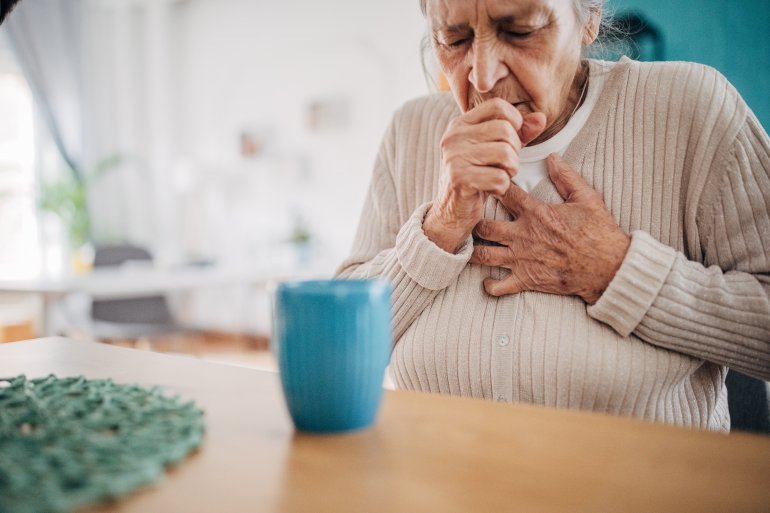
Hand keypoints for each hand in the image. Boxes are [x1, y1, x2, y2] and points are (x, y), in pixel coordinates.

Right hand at [423, 98, 545, 252]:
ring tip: (500, 176)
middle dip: (515, 151)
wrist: (451, 212)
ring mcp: (454, 157)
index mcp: (460, 124)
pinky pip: (499, 178)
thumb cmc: (477, 178)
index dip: (515, 122)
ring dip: (511, 170)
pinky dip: (502, 187)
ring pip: (505, 154)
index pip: (498, 106)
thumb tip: (541, 118)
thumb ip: (519, 133)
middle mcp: (454, 136)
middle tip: (505, 165)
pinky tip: (491, 190)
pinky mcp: (459, 178)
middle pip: (505, 130)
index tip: (511, 141)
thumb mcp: (496, 151)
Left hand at [469, 154, 630, 303]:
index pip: (505, 194)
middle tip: (470, 221)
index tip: (485, 185)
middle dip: (473, 223)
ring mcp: (522, 260)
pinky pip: (499, 286)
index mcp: (536, 214)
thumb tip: (552, 157)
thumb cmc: (599, 233)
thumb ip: (566, 177)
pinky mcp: (526, 280)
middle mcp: (523, 236)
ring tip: (469, 248)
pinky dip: (489, 285)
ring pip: (483, 256)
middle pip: (484, 227)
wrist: (608, 267)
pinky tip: (487, 280)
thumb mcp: (586, 198)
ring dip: (473, 252)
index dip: (492, 187)